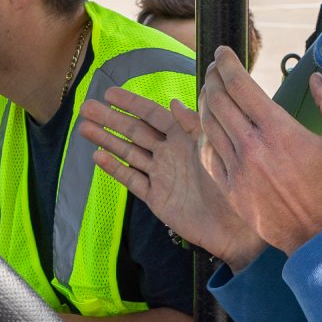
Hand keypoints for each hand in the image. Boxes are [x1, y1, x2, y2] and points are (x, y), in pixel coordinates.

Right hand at [78, 88, 266, 268]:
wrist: (237, 228)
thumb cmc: (233, 184)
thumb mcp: (213, 148)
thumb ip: (192, 126)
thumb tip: (172, 102)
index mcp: (184, 137)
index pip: (152, 114)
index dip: (130, 103)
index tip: (108, 93)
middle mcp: (170, 153)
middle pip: (134, 131)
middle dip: (110, 119)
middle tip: (85, 107)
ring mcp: (161, 175)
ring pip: (128, 153)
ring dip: (106, 140)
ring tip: (83, 128)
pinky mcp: (157, 197)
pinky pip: (132, 180)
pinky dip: (115, 169)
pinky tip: (97, 157)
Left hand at [198, 46, 321, 255]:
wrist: (319, 235)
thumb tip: (317, 78)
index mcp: (278, 129)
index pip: (239, 85)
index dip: (226, 63)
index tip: (222, 52)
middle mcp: (252, 146)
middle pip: (217, 100)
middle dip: (212, 77)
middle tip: (214, 67)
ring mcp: (237, 169)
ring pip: (208, 124)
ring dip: (205, 102)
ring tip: (209, 91)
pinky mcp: (230, 188)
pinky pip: (208, 153)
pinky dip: (205, 134)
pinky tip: (210, 126)